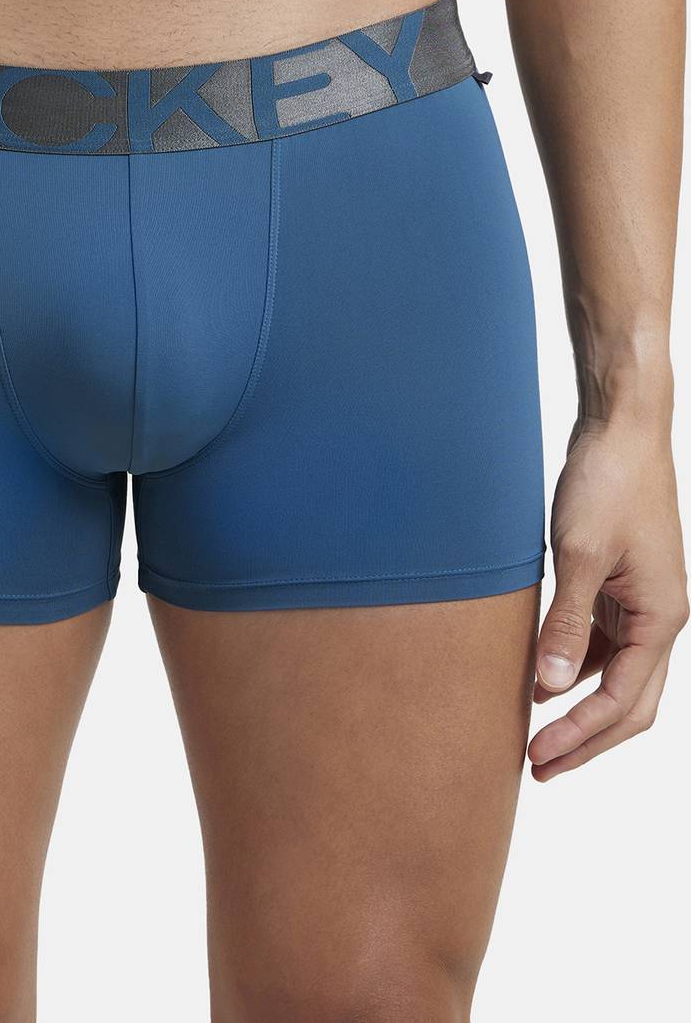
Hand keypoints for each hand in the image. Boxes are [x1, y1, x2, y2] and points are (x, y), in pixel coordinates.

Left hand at [529, 416, 687, 780]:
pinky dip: (575, 667)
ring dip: (580, 707)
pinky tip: (541, 680)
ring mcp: (642, 603)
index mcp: (661, 619)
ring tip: (535, 734)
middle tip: (539, 767)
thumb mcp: (577, 554)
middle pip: (629, 703)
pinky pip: (603, 643)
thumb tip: (549, 689)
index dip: (581, 736)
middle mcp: (659, 618)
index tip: (538, 757)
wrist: (621, 429)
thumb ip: (564, 623)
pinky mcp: (621, 586)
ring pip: (616, 676)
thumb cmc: (607, 482)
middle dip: (587, 740)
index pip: (623, 701)